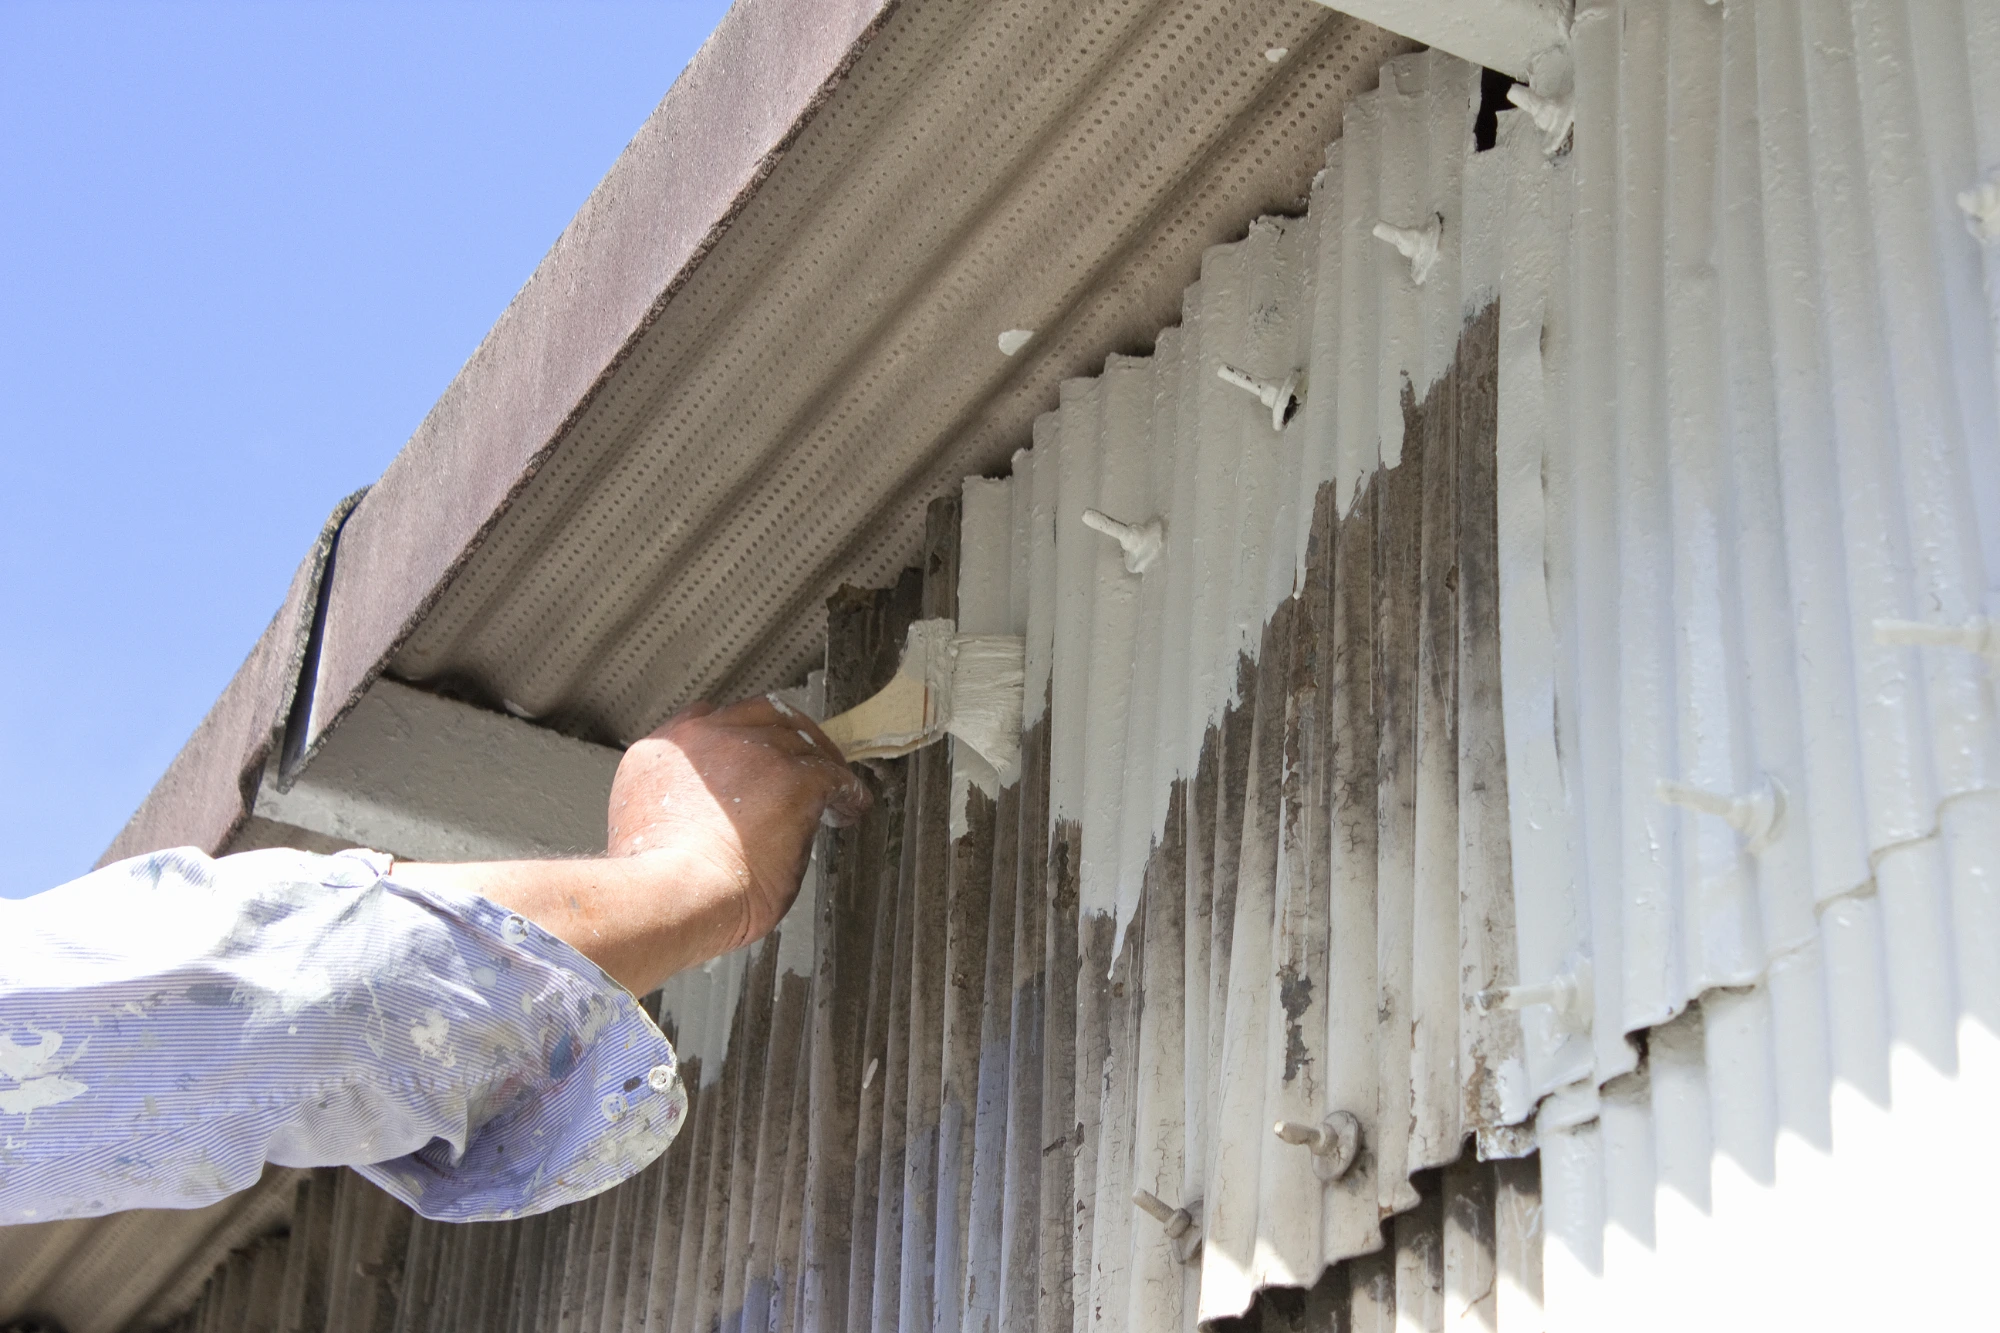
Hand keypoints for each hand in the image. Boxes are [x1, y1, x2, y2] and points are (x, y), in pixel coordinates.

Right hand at [392, 694, 868, 995]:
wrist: (668, 898)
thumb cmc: (649, 889)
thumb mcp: (639, 830)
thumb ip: (661, 811)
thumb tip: (670, 835)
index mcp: (663, 748)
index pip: (713, 722)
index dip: (741, 740)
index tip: (753, 760)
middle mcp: (707, 735)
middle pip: (761, 715)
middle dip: (784, 739)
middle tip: (803, 762)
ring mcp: (753, 752)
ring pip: (801, 738)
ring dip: (819, 760)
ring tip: (832, 784)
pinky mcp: (792, 778)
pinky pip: (833, 774)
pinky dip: (846, 791)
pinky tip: (850, 809)